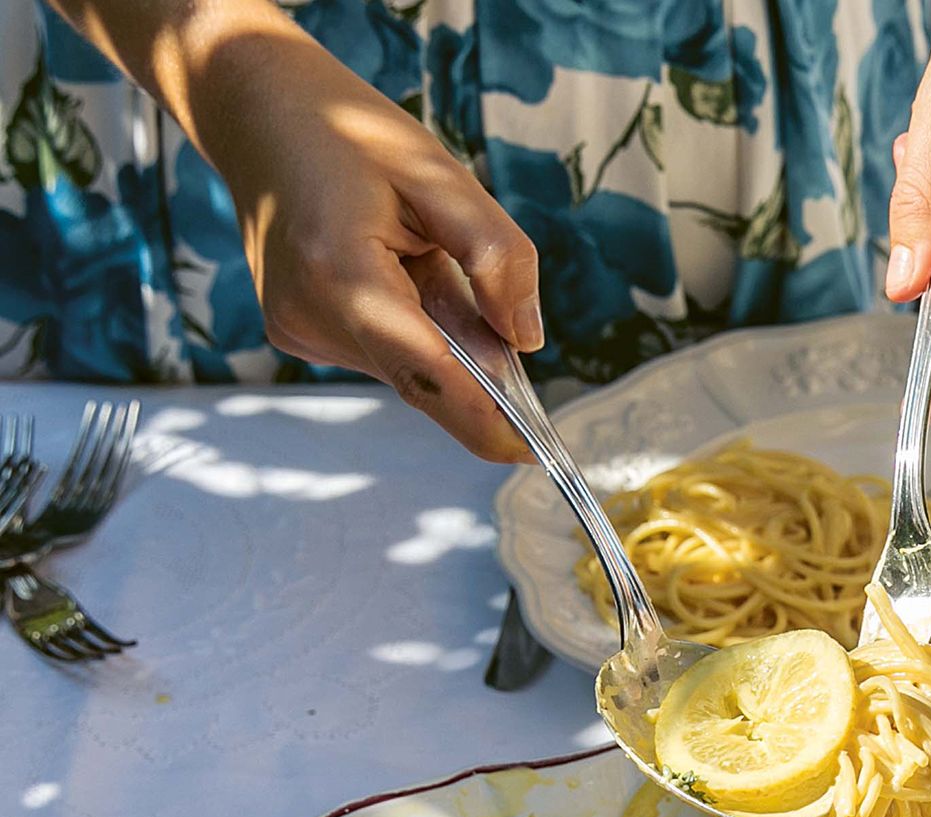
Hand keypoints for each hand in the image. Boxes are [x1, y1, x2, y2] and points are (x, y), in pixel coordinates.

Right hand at [196, 23, 540, 460]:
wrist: (254, 108)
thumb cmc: (348, 131)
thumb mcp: (439, 174)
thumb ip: (495, 257)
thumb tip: (527, 339)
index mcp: (342, 276)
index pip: (430, 376)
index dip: (487, 422)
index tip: (535, 453)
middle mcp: (311, 318)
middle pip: (423, 381)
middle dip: (478, 376)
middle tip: (507, 329)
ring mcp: (299, 332)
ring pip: (406, 369)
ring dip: (443, 340)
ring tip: (424, 258)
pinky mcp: (300, 333)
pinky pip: (383, 352)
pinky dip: (413, 332)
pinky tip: (399, 271)